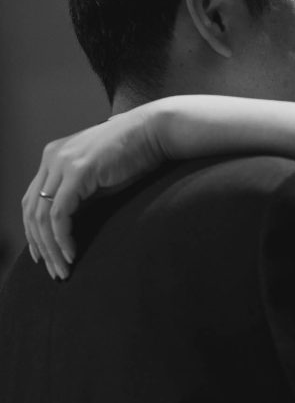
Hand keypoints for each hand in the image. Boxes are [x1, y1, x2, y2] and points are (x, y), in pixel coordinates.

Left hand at [22, 104, 165, 279]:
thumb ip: (81, 192)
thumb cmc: (136, 154)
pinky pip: (60, 214)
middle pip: (31, 211)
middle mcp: (52, 158)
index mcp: (54, 156)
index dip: (34, 232)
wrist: (156, 131)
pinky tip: (72, 254)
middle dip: (40, 245)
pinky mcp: (77, 172)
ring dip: (51, 248)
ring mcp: (62, 163)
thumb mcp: (100, 176)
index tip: (44, 256)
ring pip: (42, 216)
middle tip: (53, 270)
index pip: (32, 201)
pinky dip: (63, 238)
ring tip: (63, 269)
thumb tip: (69, 223)